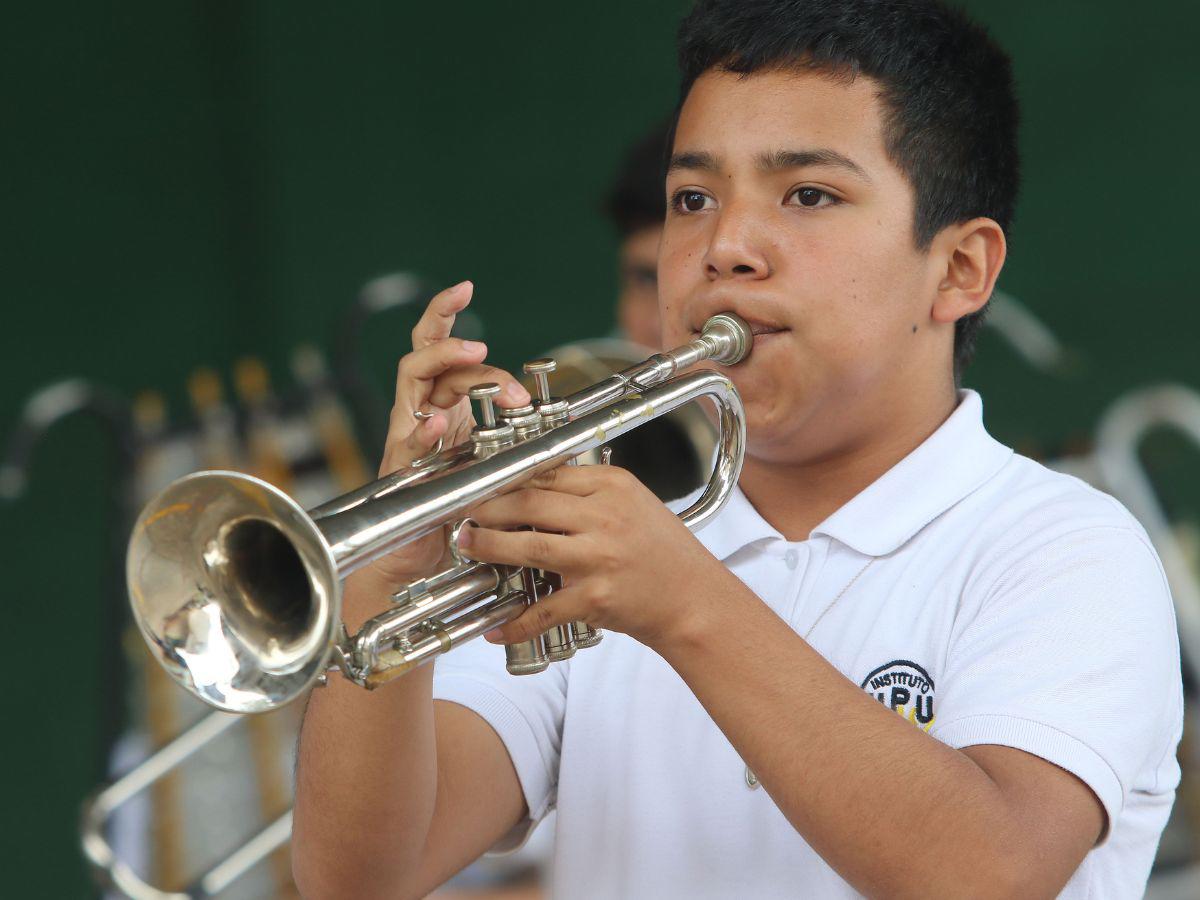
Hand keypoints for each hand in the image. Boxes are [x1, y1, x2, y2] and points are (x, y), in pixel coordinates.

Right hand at [360, 280, 530, 588]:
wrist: (419, 555)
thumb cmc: (456, 507)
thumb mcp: (493, 459)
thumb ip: (512, 435)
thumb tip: (553, 420)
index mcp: (443, 403)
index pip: (440, 347)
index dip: (447, 314)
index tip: (466, 286)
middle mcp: (419, 411)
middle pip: (425, 355)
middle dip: (457, 344)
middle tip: (490, 352)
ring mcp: (405, 436)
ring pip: (411, 380)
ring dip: (443, 364)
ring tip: (474, 357)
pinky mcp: (399, 468)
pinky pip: (405, 441)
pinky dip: (421, 431)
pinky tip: (437, 426)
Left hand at [459, 464, 731, 649]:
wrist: (693, 600)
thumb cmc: (663, 552)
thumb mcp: (632, 504)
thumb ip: (588, 492)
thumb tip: (531, 486)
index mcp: (613, 486)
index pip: (547, 473)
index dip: (507, 480)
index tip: (484, 486)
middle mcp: (605, 516)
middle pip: (529, 503)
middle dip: (487, 509)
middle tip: (465, 515)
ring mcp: (599, 558)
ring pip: (527, 547)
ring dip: (489, 547)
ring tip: (469, 545)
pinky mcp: (595, 598)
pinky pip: (543, 609)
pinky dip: (515, 621)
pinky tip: (496, 627)